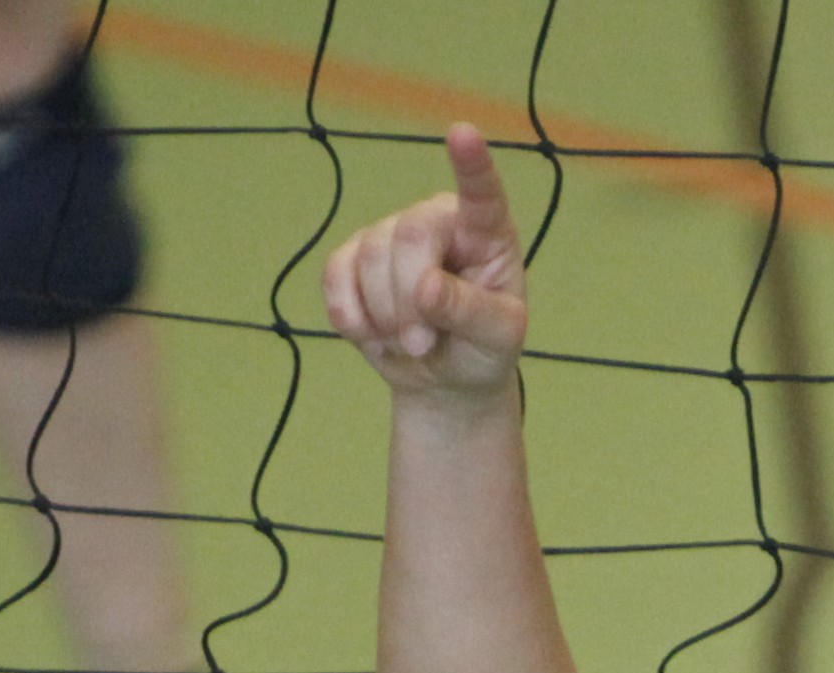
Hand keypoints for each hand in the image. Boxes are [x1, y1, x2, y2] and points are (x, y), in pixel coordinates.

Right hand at [322, 123, 531, 400]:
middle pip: (409, 235)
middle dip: (409, 299)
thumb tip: (426, 289)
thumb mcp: (497, 339)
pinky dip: (350, 315)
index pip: (481, 192)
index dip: (471, 164)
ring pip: (369, 257)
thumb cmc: (483, 349)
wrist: (444, 379)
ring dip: (384, 316)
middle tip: (423, 344)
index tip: (462, 133)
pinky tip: (372, 336)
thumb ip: (469, 312)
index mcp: (486, 231)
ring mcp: (391, 234)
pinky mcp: (353, 258)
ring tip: (410, 344)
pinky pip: (336, 275)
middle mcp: (437, 219)